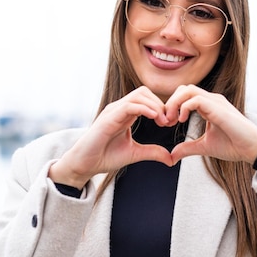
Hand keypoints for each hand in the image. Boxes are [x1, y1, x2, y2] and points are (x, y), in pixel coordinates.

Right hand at [49, 86, 173, 188]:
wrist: (85, 164)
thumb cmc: (105, 156)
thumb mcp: (135, 154)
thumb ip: (152, 152)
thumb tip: (171, 159)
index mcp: (126, 113)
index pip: (147, 98)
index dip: (161, 107)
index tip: (170, 122)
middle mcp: (119, 108)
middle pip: (144, 92)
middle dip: (160, 103)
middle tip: (169, 121)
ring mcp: (113, 111)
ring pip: (138, 95)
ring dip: (155, 105)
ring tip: (163, 120)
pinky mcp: (109, 117)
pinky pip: (129, 105)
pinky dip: (144, 108)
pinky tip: (154, 117)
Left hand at [165, 85, 256, 164]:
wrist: (252, 149)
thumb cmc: (233, 146)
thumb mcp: (204, 147)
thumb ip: (188, 148)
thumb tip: (172, 155)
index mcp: (209, 106)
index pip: (185, 95)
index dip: (173, 106)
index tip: (167, 123)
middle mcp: (211, 100)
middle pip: (184, 88)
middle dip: (170, 102)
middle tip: (166, 121)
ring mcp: (215, 102)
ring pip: (188, 90)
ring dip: (175, 103)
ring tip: (172, 119)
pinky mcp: (218, 107)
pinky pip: (196, 99)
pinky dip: (184, 107)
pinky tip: (182, 120)